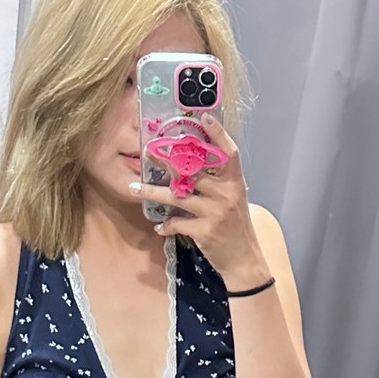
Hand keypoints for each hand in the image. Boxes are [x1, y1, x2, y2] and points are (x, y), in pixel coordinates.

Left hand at [137, 112, 265, 283]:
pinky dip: (166, 224)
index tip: (204, 118)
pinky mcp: (204, 231)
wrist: (244, 259)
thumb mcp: (233, 200)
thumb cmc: (235, 227)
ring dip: (152, 192)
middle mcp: (225, 193)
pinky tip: (159, 226)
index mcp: (234, 182)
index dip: (218, 134)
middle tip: (148, 151)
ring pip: (176, 196)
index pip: (228, 152)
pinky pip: (177, 223)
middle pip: (193, 170)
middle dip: (167, 160)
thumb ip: (217, 183)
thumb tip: (192, 167)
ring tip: (134, 187)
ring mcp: (214, 212)